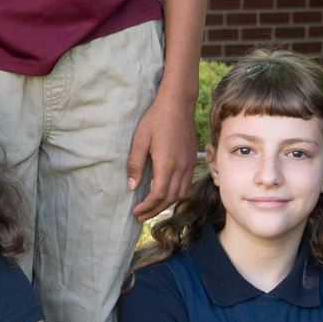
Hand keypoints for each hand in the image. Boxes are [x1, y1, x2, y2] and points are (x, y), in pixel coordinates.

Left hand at [128, 87, 200, 218]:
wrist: (177, 105)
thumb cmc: (156, 120)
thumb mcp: (139, 140)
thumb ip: (135, 164)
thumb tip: (131, 186)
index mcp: (167, 164)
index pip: (158, 195)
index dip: (147, 206)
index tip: (136, 211)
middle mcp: (181, 167)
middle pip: (170, 198)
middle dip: (154, 210)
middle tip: (140, 216)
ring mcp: (188, 164)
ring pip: (180, 193)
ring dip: (165, 204)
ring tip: (151, 209)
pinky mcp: (191, 160)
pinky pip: (185, 184)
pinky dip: (175, 194)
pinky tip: (165, 195)